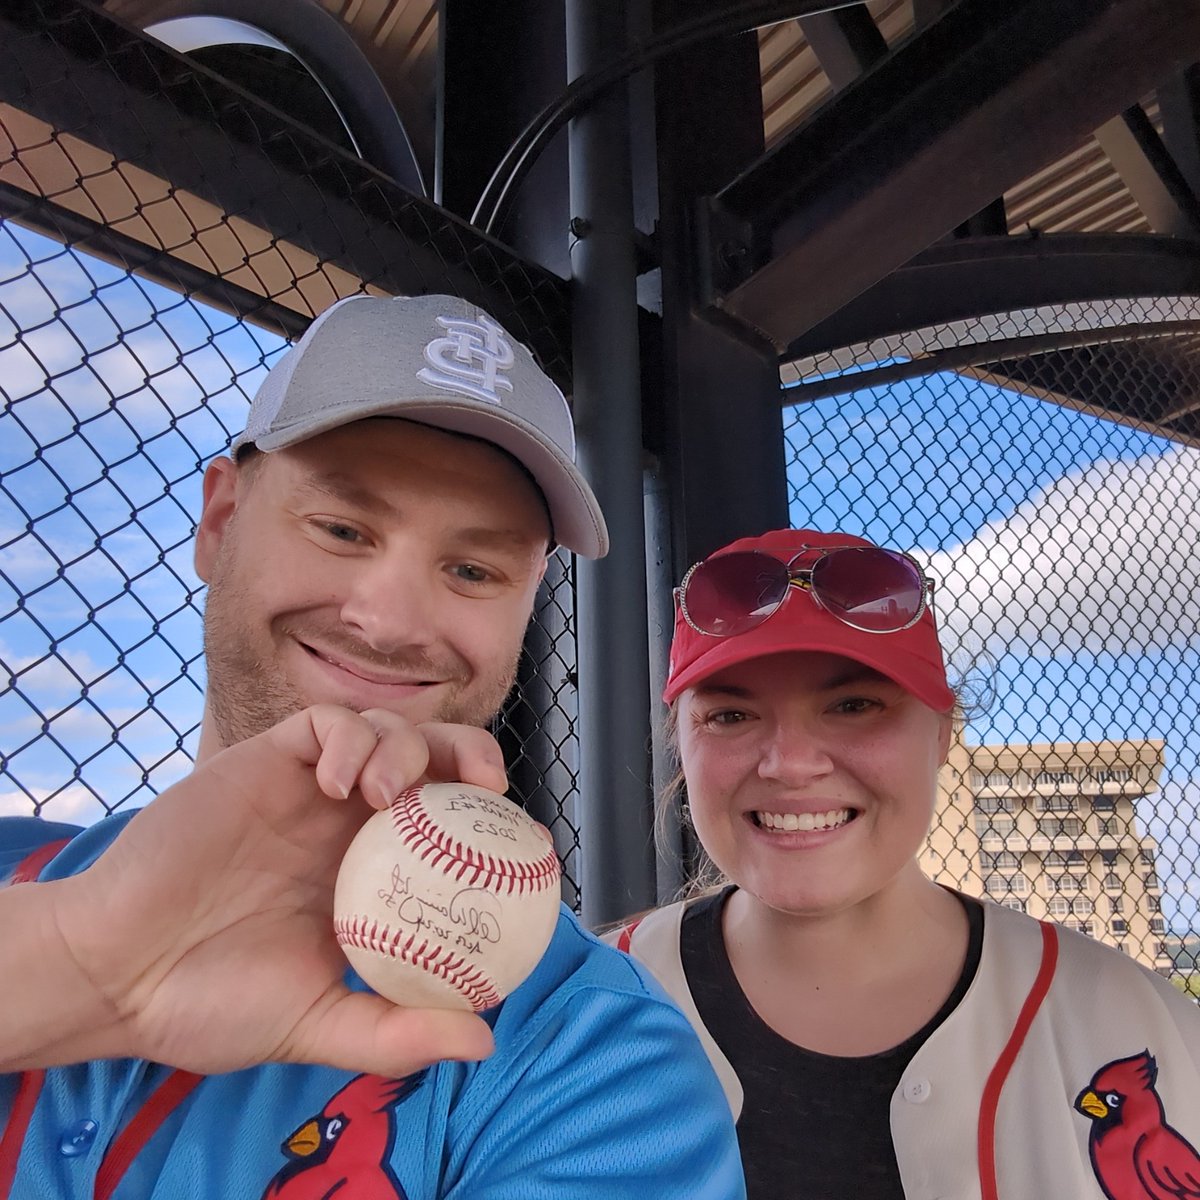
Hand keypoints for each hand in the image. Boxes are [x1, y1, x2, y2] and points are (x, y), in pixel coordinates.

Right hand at [44, 705, 503, 1075]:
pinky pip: (323, 722)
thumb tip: (485, 1038)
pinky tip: (339, 780)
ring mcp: (308, 787)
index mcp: (373, 874)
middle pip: (435, 759)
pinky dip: (348, 738)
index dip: (491, 823)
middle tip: (483, 788)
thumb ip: (396, 1031)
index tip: (523, 842)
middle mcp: (349, 822)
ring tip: (389, 796)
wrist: (116, 974)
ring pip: (386, 729)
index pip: (452, 827)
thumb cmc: (213, 1002)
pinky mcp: (265, 759)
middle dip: (470, 755)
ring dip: (406, 747)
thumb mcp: (319, 1023)